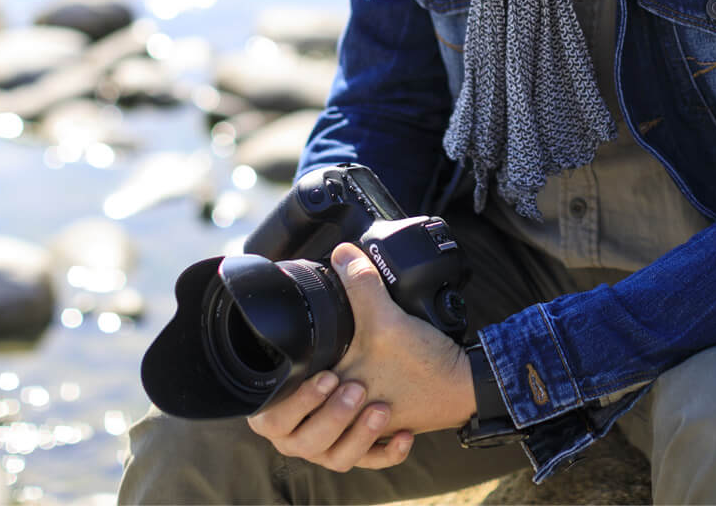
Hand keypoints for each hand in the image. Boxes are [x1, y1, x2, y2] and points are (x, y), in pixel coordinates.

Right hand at [245, 243, 475, 471]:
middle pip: (298, 441)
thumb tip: (343, 250)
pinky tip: (403, 433)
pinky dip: (384, 452)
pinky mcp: (369, 447)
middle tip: (354, 389)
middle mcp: (317, 418)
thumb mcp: (381, 320)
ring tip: (379, 408)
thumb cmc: (406, 354)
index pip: (269, 414)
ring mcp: (341, 437)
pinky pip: (366, 463)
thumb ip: (359, 286)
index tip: (326, 376)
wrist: (446, 380)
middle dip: (325, 418)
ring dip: (353, 436)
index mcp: (305, 388)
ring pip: (329, 458)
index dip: (288, 403)